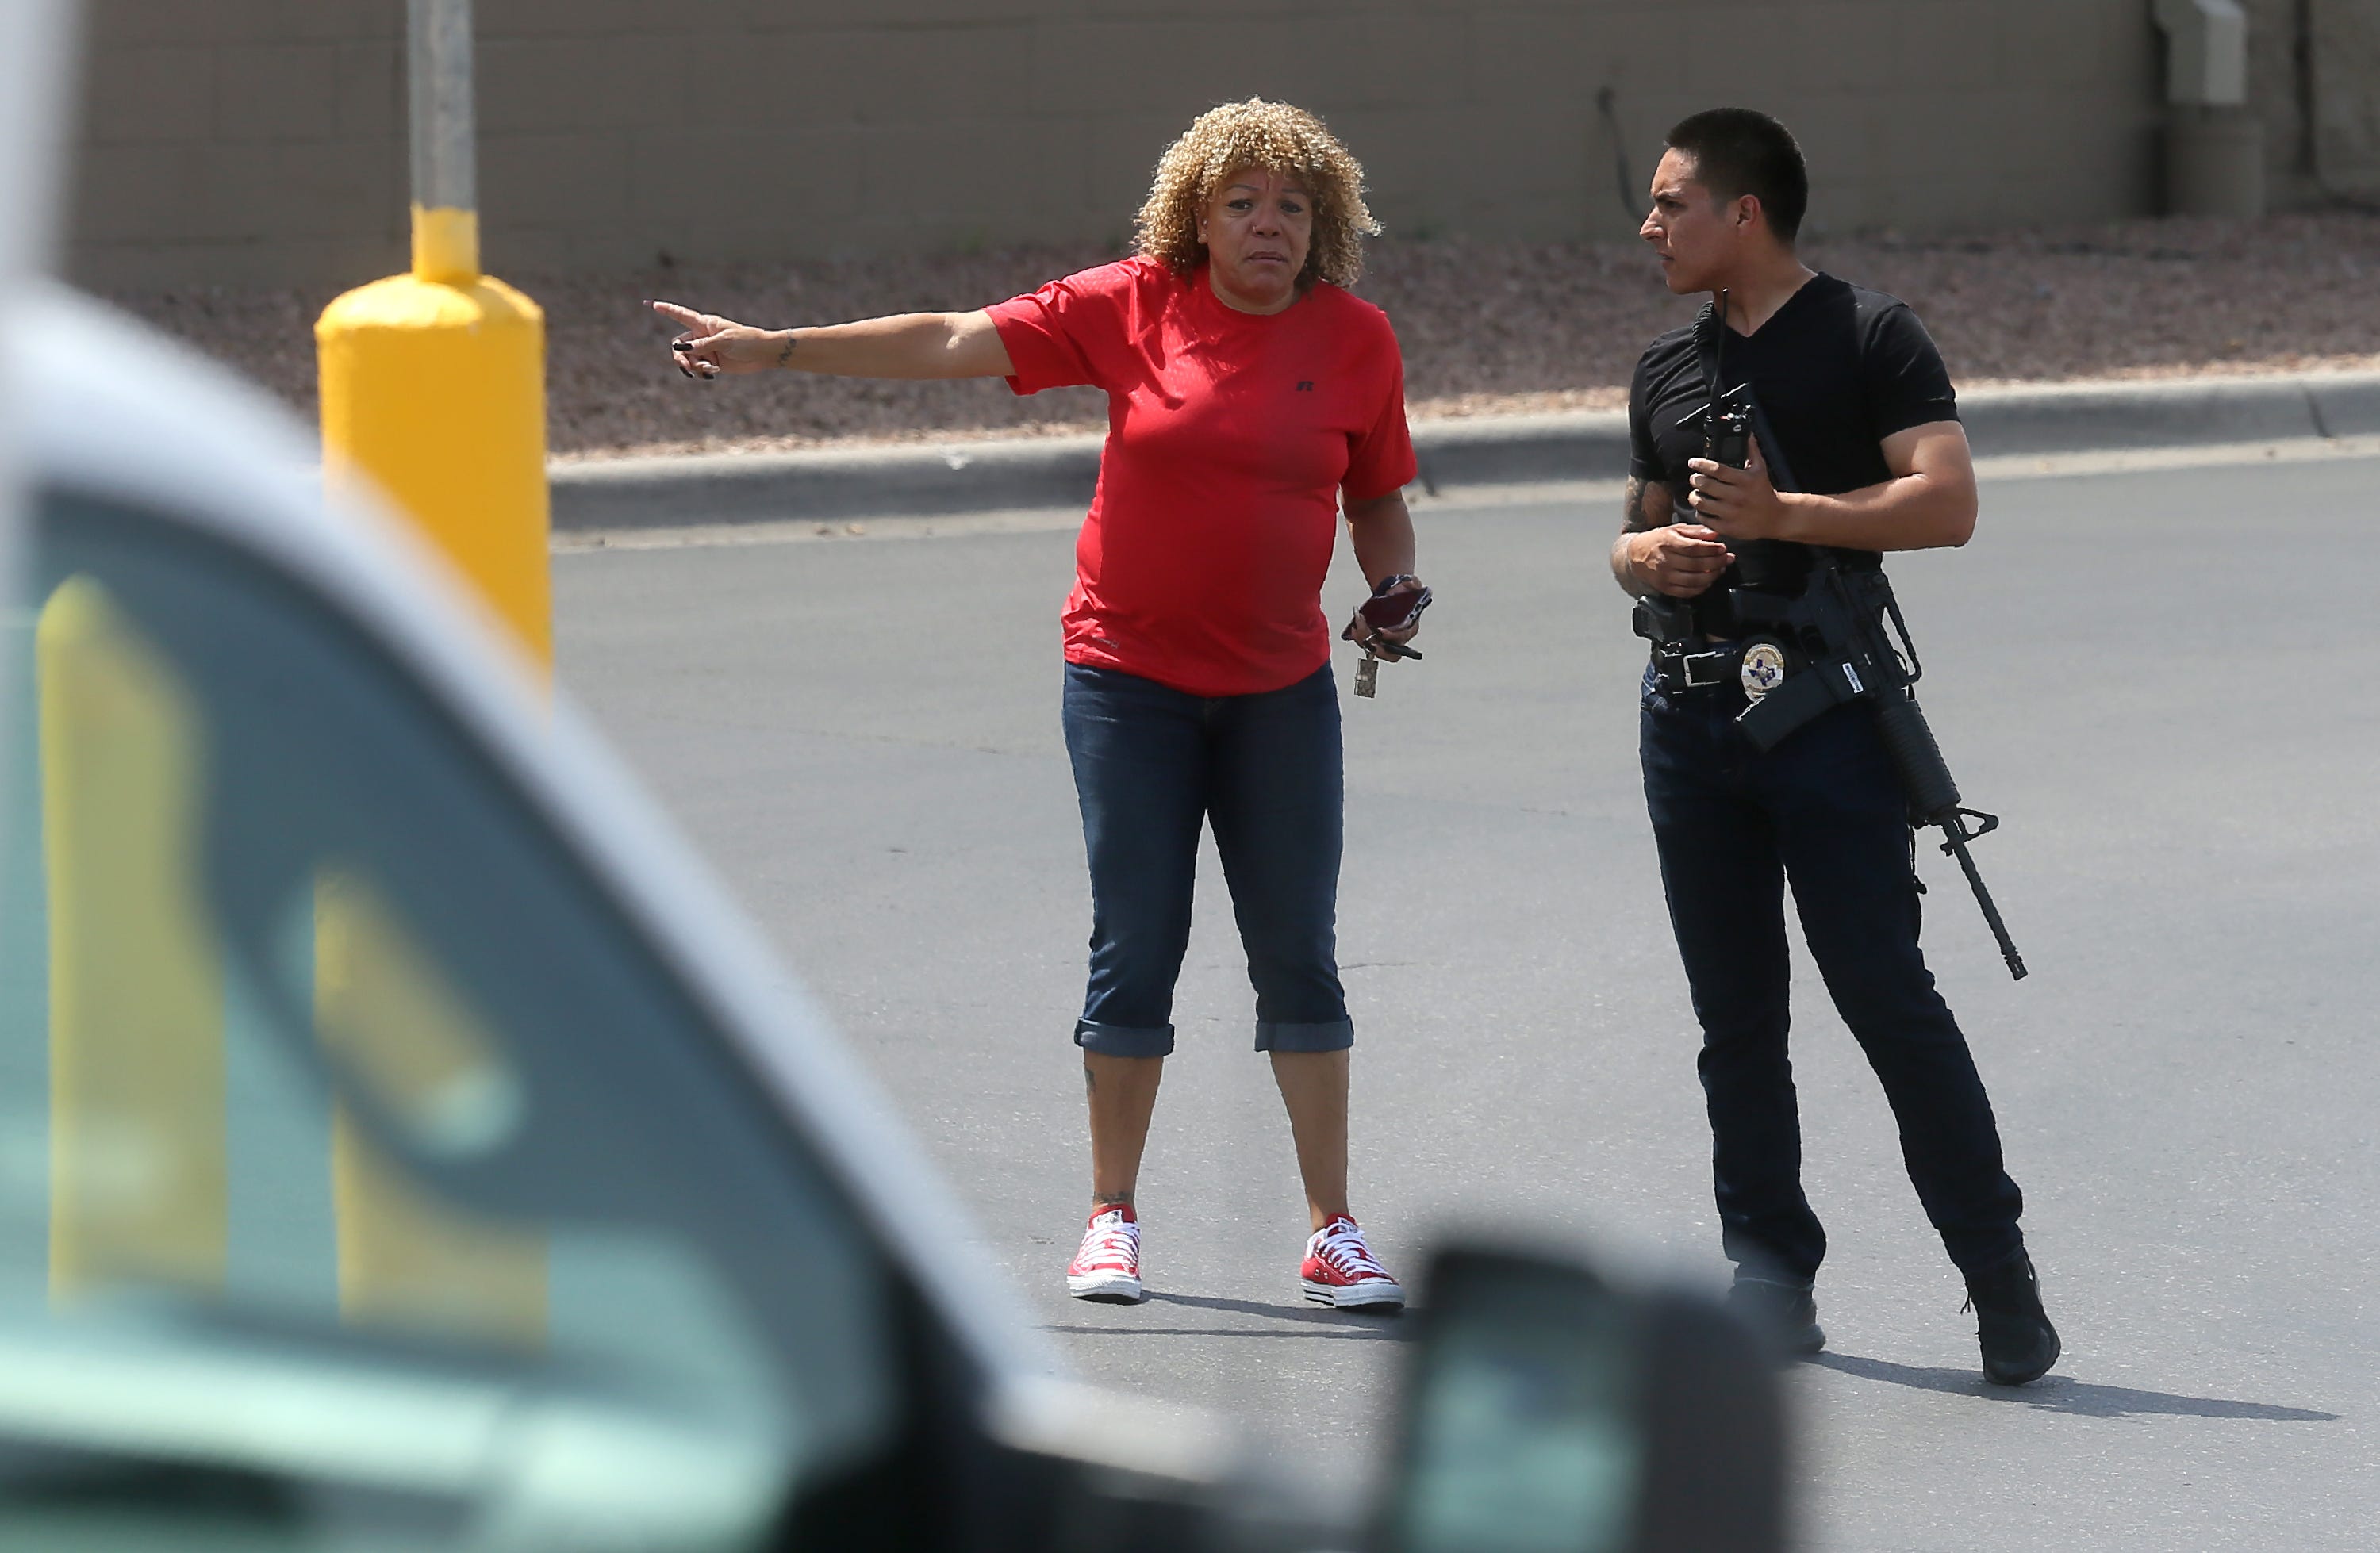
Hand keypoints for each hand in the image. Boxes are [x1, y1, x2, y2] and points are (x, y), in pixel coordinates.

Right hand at [649, 299, 788, 378]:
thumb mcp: (724, 341)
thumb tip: (681, 349)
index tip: (653, 304)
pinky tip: (712, 374)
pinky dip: (701, 373)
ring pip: (687, 359)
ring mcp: (706, 350)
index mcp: (704, 324)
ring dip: (694, 367)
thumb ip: (703, 345)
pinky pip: (697, 369)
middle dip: (680, 357)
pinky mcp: (712, 362)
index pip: (682, 315)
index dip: (667, 310)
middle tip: (687, 367)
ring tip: (709, 370)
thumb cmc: (746, 341)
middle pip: (679, 346)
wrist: (763, 354)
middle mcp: (702, 336)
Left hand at [1342, 575, 1426, 650]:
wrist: (1394, 589)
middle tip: (1367, 640)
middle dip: (1378, 649)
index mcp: (1411, 626)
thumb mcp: (1411, 583)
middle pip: (1391, 654)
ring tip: (1357, 625)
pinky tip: (1355, 624)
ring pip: (1376, 650)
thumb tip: (1402, 588)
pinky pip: (1367, 643)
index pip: (1403, 637)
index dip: (1392, 637)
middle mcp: (1400, 637)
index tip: (1379, 631)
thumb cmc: (1404, 588)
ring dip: (1364, 641)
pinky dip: (1359, 637)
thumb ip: (1412, 584)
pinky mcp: (1375, 638)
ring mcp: (1387, 640)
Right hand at [1623, 525, 1732, 597]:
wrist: (1635, 555)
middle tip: (1728, 559)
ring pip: (1694, 580)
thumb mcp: (1674, 529)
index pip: (1694, 548)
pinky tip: (1708, 581)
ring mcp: (1664, 577)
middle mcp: (1665, 561)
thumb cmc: (1658, 540)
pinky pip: (1687, 592)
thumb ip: (1695, 531)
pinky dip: (1701, 588)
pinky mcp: (1665, 588)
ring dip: (1712, 576)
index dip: (1711, 549)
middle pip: (1696, 565)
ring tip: (1721, 569)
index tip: (1723, 548)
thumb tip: (1715, 534)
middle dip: (1716, 562)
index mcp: (1667, 543)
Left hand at [1686, 437, 1795, 539]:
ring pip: (1702, 503)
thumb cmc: (1764, 492)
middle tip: (1694, 478)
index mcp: (1745, 481)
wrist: (1776, 518)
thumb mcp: (1760, 469)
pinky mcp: (1728, 527)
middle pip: (1706, 486)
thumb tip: (1747, 435)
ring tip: (1695, 493)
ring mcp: (1732, 513)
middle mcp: (1738, 497)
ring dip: (1693, 496)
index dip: (1701, 465)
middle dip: (1695, 480)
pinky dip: (1700, 512)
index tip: (1693, 462)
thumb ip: (1751, 451)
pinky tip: (1702, 508)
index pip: (1717, 470)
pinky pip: (1706, 519)